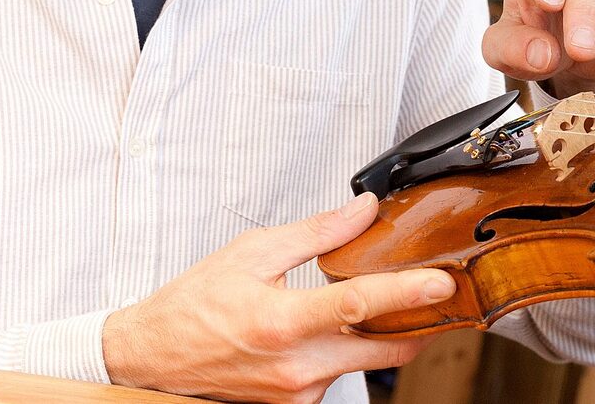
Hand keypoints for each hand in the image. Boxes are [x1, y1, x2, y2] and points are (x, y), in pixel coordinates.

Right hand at [102, 192, 449, 402]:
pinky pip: (337, 376)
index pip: (359, 305)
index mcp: (283, 322)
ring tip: (376, 305)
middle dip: (420, 324)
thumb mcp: (252, 252)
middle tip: (440, 296)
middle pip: (382, 349)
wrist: (152, 359)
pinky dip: (345, 353)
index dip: (407, 293)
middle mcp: (295, 366)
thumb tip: (362, 210)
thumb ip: (317, 232)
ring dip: (378, 336)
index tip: (442, 282)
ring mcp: (297, 393)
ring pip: (362, 364)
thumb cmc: (193, 306)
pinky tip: (330, 332)